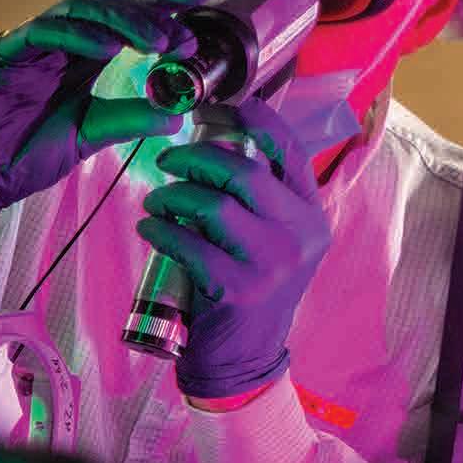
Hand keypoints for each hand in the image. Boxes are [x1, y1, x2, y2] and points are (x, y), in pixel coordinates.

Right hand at [0, 0, 200, 222]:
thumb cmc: (23, 157)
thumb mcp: (89, 136)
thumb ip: (130, 119)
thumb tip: (178, 114)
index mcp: (81, 57)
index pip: (128, 19)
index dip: (166, 5)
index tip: (207, 0)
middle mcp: (59, 43)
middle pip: (110, 5)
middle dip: (153, 9)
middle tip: (188, 28)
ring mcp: (31, 44)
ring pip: (80, 10)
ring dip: (122, 20)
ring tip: (156, 40)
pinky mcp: (3, 54)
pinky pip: (42, 31)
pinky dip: (77, 34)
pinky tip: (107, 48)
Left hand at [134, 99, 329, 400]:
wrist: (247, 355)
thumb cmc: (251, 286)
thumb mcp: (273, 239)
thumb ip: (260, 199)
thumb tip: (215, 144)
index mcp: (312, 213)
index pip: (289, 150)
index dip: (253, 119)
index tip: (218, 107)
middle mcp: (301, 234)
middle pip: (242, 172)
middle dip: (195, 157)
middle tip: (167, 160)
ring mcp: (273, 263)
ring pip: (212, 205)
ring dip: (172, 195)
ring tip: (155, 201)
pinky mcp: (239, 289)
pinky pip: (188, 244)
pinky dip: (160, 230)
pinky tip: (150, 227)